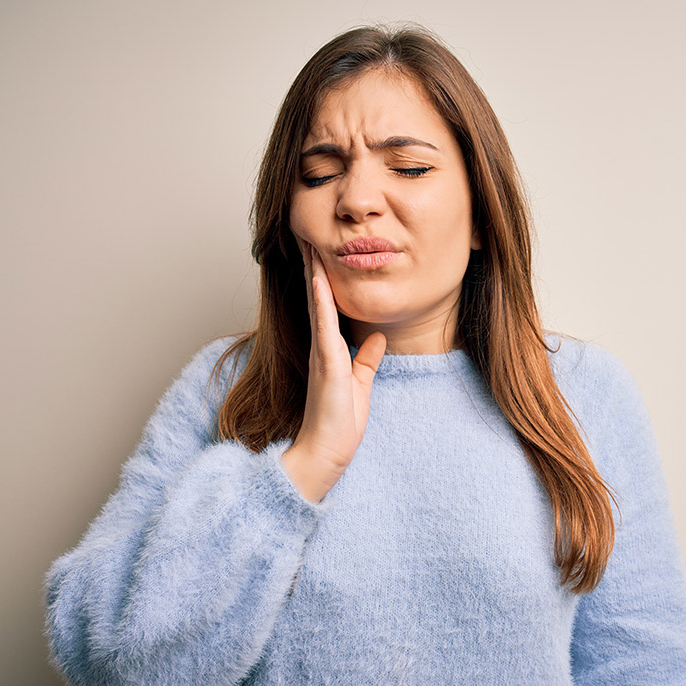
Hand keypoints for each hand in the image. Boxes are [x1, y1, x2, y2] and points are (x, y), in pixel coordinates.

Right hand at [280, 240, 385, 502]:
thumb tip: (377, 338)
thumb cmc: (338, 425)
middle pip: (318, 297)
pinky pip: (324, 326)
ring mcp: (322, 353)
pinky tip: (320, 280)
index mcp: (331, 350)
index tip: (324, 251)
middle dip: (315, 265)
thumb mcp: (360, 384)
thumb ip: (366, 359)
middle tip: (308, 232)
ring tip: (310, 242)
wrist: (325, 454)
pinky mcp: (326, 363)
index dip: (326, 278)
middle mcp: (322, 346)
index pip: (328, 306)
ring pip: (318, 304)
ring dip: (314, 273)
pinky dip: (322, 301)